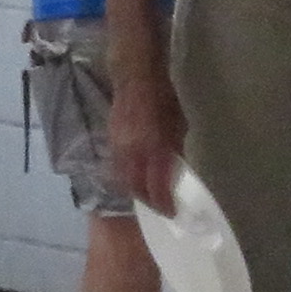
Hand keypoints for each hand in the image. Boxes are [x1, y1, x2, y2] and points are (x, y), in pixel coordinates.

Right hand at [109, 69, 184, 217]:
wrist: (135, 79)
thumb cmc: (163, 98)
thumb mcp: (179, 125)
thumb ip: (176, 149)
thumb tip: (176, 169)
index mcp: (155, 148)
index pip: (157, 186)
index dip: (163, 203)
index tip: (171, 213)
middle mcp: (134, 152)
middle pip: (137, 188)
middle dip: (148, 201)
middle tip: (159, 207)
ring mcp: (119, 148)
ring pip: (124, 180)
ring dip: (135, 191)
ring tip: (147, 196)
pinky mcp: (110, 142)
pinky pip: (117, 168)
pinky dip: (126, 177)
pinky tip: (134, 178)